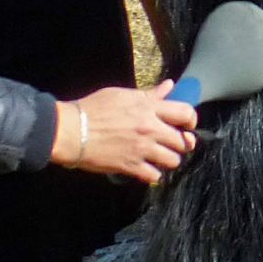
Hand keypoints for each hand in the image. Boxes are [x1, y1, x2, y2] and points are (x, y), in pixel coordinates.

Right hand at [52, 81, 197, 182]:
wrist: (72, 131)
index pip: (185, 113)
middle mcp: (150, 129)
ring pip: (173, 160)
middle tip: (175, 144)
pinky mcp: (131, 166)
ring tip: (162, 157)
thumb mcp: (122, 95)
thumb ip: (149, 94)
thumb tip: (169, 86)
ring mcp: (142, 149)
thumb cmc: (93, 108)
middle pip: (183, 141)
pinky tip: (148, 170)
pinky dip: (153, 174)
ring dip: (170, 159)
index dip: (191, 120)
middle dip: (183, 143)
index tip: (187, 125)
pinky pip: (154, 175)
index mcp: (149, 108)